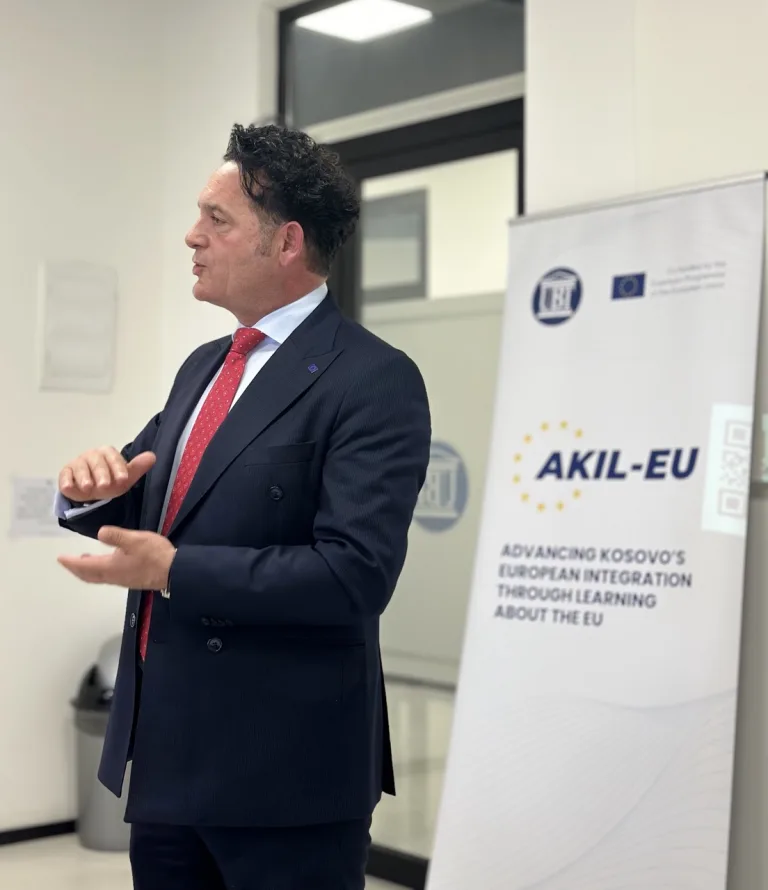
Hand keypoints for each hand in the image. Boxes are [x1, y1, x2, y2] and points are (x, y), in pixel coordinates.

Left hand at [57, 526, 175, 589]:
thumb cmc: (154, 554)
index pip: (85, 565)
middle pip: (89, 575)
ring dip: (86, 571)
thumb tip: (99, 533)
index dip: (71, 562)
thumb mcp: (135, 539)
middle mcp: (113, 576)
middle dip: (76, 569)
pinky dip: (97, 571)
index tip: (60, 558)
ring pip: (97, 577)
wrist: (174, 572)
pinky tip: (105, 564)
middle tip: (66, 562)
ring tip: (81, 562)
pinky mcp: (131, 580)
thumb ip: (116, 536)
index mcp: (111, 566)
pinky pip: (106, 577)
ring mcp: (122, 580)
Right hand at [59, 448, 155, 502]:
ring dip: (84, 477)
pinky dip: (67, 481)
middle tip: (105, 485)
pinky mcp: (66, 472)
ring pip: (81, 467)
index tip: (123, 479)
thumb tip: (152, 456)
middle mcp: (92, 455)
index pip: (114, 458)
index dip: (119, 468)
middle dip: (102, 474)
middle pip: (97, 462)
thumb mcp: (125, 477)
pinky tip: (68, 487)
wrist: (92, 491)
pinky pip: (65, 475)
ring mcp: (78, 463)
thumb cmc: (110, 481)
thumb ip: (137, 467)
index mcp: (108, 453)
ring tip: (88, 487)